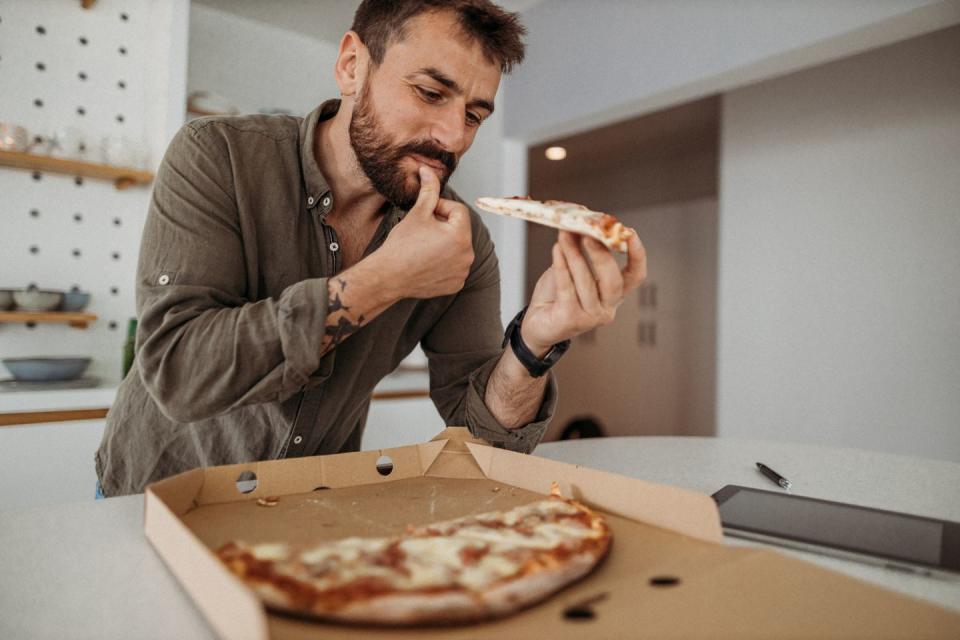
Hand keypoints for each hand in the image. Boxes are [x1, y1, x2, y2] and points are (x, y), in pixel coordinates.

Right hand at [374, 166, 473, 298]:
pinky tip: (427, 262)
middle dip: (443, 226)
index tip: (425, 215)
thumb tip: (428, 170)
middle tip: (422, 231)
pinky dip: (444, 262)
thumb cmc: (401, 245)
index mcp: (460, 235)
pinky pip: (455, 266)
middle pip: (459, 229)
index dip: (440, 208)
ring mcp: (462, 271)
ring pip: (457, 248)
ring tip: (423, 247)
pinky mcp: (456, 284)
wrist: (388, 276)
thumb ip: (429, 190)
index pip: (458, 210)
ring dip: (445, 244)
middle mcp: (467, 255)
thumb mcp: (417, 213)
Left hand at [520, 229, 645, 354]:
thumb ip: (580, 250)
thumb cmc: (557, 296)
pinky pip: (567, 289)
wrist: (537, 324)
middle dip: (601, 254)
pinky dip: (562, 267)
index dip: (637, 255)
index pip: (636, 276)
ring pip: (587, 282)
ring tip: (565, 235)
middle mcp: (607, 308)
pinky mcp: (571, 320)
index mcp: (614, 295)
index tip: (629, 233)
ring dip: (575, 255)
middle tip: (588, 233)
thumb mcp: (573, 269)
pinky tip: (556, 250)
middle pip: (613, 281)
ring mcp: (591, 317)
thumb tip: (580, 220)